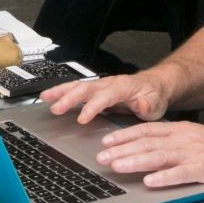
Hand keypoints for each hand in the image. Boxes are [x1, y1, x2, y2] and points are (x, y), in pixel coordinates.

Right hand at [40, 71, 170, 124]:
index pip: (105, 96)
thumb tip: (142, 106)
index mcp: (123, 87)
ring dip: (61, 91)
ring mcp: (101, 86)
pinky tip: (49, 97)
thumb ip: (150, 105)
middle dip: (69, 98)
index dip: (92, 107)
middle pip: (86, 88)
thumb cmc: (154, 96)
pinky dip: (62, 92)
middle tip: (56, 108)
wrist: (154, 86)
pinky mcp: (96, 90)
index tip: (81, 119)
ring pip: (78, 86)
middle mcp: (109, 83)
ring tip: (45, 98)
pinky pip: (76, 89)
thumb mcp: (157, 103)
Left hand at [96, 120, 203, 186]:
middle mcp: (184, 139)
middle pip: (147, 143)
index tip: (106, 141)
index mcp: (180, 130)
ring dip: (136, 161)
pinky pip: (181, 173)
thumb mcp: (193, 136)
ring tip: (118, 166)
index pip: (146, 130)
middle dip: (122, 150)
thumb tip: (147, 146)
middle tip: (102, 157)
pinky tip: (150, 181)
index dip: (124, 135)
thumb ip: (171, 140)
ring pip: (159, 156)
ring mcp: (194, 153)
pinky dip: (164, 177)